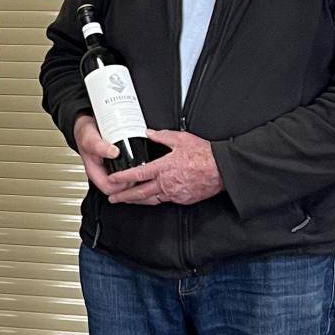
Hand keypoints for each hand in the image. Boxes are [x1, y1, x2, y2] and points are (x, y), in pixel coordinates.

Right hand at [73, 115, 138, 196]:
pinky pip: (129, 170)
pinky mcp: (119, 162)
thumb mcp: (89, 139)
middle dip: (132, 181)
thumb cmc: (85, 134)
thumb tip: (114, 153)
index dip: (121, 185)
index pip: (109, 188)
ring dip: (135, 175)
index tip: (130, 174)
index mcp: (95, 172)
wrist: (88, 125)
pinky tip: (140, 161)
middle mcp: (104, 172)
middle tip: (140, 170)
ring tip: (142, 165)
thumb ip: (99, 147)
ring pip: (126, 180)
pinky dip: (136, 167)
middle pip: (120, 187)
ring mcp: (112, 168)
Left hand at [107, 129, 223, 205]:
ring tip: (126, 201)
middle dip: (124, 196)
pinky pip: (165, 201)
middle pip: (140, 193)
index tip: (112, 179)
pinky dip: (154, 201)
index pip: (137, 174)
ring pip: (151, 200)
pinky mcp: (182, 199)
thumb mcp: (181, 139)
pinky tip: (149, 199)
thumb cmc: (204, 155)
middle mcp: (167, 183)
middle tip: (112, 198)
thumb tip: (148, 133)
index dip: (122, 177)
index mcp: (164, 168)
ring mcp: (174, 193)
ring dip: (136, 201)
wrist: (222, 170)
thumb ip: (161, 136)